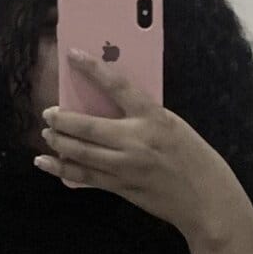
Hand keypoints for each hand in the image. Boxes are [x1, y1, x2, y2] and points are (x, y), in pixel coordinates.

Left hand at [37, 49, 249, 244]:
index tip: (72, 55)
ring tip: (46, 135)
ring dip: (58, 143)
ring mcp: (126, 167)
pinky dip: (62, 169)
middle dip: (62, 119)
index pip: (117, 85)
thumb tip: (109, 106)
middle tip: (48, 113)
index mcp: (153, 117)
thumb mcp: (172, 125)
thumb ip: (142, 116)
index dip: (92, 68)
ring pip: (81, 153)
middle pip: (88, 126)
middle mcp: (136, 141)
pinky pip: (85, 177)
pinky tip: (46, 163)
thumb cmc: (193, 157)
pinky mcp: (121, 187)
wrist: (206, 199)